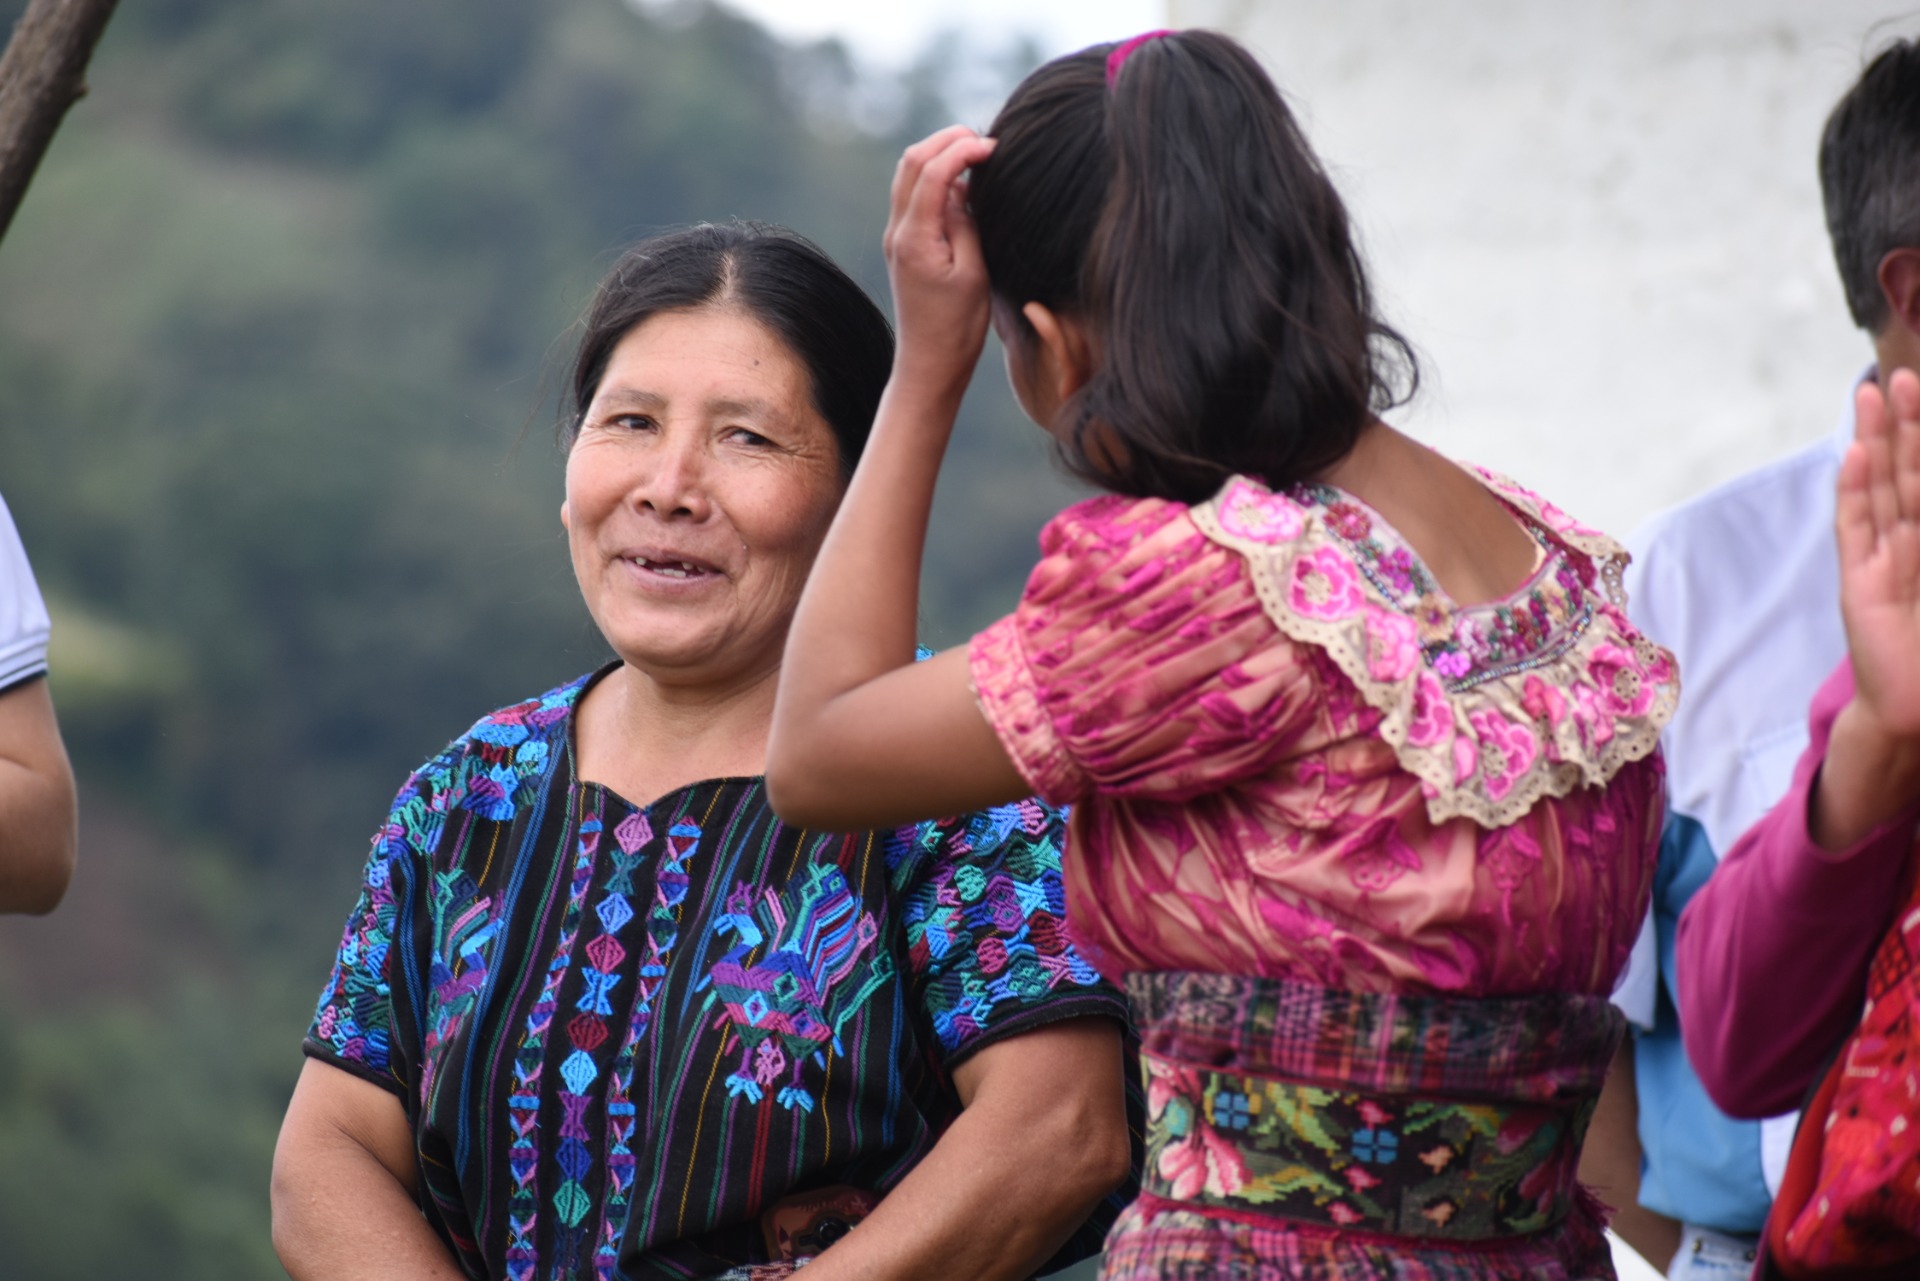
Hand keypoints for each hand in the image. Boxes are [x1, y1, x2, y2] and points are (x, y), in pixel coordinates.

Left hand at [882, 126, 995, 399]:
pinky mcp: (904, 245)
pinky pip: (914, 195)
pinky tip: (965, 184)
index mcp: (915, 238)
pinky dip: (936, 177)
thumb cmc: (958, 328)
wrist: (929, 365)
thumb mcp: (974, 274)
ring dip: (940, 155)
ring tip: (976, 155)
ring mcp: (897, 237)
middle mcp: (898, 232)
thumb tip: (963, 188)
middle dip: (948, 141)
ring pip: (909, 174)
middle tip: (985, 141)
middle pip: (913, 161)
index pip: (934, 171)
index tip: (995, 147)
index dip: (964, 150)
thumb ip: (968, 224)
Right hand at [1838, 367, 1919, 739]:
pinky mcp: (1860, 582)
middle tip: (1901, 376)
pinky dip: (1852, 493)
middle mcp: (1912, 541)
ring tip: (1871, 395)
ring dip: (1875, 442)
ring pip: (1880, 488)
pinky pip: (1855, 530)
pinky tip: (1852, 459)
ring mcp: (1883, 558)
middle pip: (1907, 471)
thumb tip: (1907, 489)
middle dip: (1905, 424)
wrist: (1918, 709)